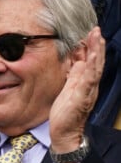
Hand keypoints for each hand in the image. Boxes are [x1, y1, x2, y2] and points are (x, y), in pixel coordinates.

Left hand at [49, 27, 104, 154]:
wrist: (65, 131)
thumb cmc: (66, 110)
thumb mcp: (69, 86)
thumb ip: (75, 73)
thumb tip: (77, 60)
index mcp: (86, 82)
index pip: (92, 62)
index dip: (94, 47)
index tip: (93, 33)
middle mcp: (90, 85)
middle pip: (96, 62)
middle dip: (97, 46)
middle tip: (97, 31)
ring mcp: (87, 91)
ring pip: (94, 68)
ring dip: (96, 52)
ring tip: (97, 38)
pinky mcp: (81, 96)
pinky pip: (87, 80)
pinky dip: (90, 67)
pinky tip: (92, 57)